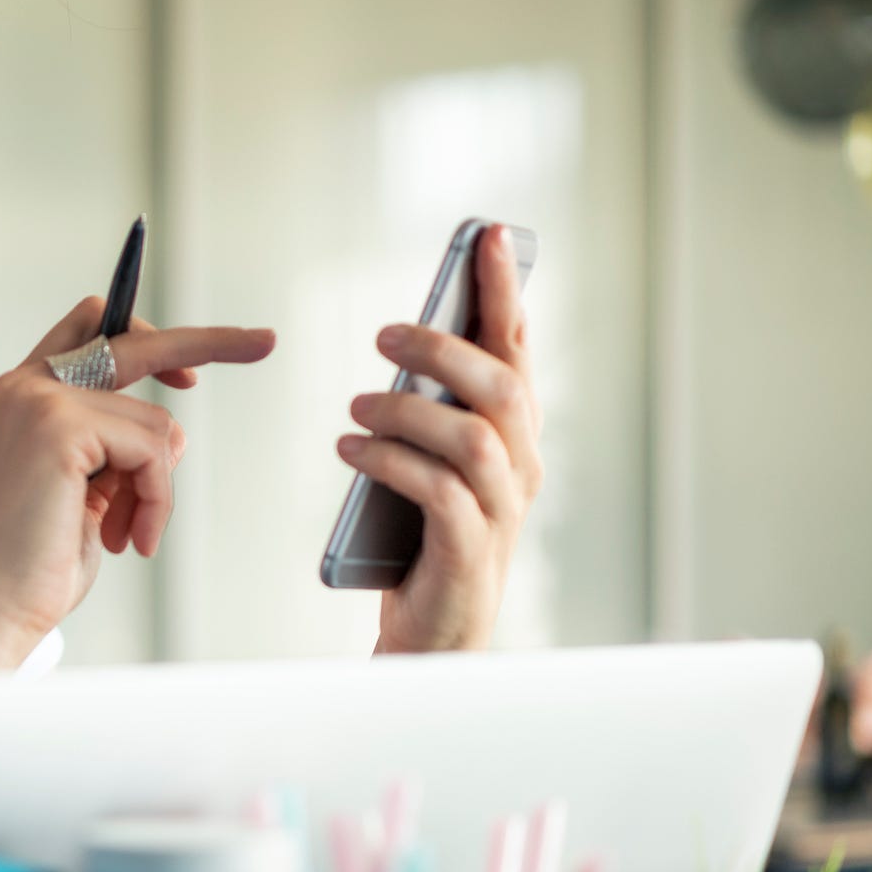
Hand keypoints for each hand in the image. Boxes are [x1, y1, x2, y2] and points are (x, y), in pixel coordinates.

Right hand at [0, 296, 274, 667]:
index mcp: (25, 397)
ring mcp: (40, 401)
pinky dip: (155, 499)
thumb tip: (172, 435)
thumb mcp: (87, 491)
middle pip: (134, 339)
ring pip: (155, 423)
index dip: (148, 338)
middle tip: (263, 342)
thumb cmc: (33, 562)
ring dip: (157, 487)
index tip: (193, 367)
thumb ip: (117, 449)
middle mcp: (26, 386)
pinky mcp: (60, 425)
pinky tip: (128, 536)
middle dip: (208, 341)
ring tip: (127, 531)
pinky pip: (152, 449)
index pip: (92, 332)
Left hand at [338, 224, 540, 654]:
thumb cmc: (427, 539)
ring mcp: (501, 513)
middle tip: (383, 336)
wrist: (435, 634)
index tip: (485, 236)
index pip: (517, 351)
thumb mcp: (431, 461)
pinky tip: (350, 450)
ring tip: (354, 409)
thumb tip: (403, 346)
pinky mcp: (470, 552)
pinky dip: (392, 464)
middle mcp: (521, 469)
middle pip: (498, 387)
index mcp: (515, 437)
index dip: (505, 292)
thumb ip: (431, 412)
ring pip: (473, 439)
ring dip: (408, 412)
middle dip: (442, 349)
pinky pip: (440, 494)